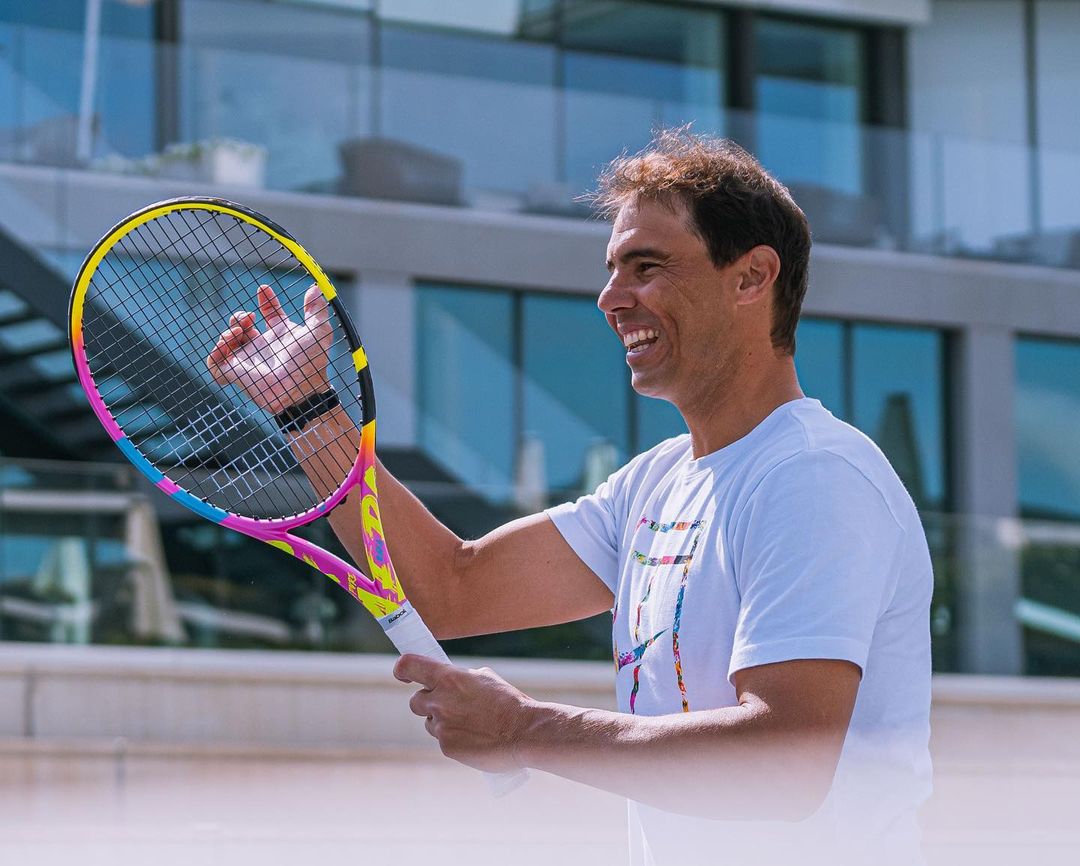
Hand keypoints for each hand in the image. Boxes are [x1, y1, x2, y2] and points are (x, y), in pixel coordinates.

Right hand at [206, 283, 331, 413]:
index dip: (267, 300)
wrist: (301, 388)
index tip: (264, 289)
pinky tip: (226, 343)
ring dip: (228, 331)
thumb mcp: (318, 332)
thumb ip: (316, 310)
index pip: (270, 313)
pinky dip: (215, 352)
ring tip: (239, 330)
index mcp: (280, 335)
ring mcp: (248, 359)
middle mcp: (263, 346)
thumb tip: (316, 289)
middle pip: (243, 325)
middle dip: (240, 316)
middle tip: (249, 317)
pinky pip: (215, 364)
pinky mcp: (236, 373)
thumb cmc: (311, 363)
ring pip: (227, 341)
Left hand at [395, 654, 533, 772]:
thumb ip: (462, 679)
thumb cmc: (509, 703)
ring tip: (470, 725)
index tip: (403, 674)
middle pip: (415, 701)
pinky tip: (474, 739)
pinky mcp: (446, 747)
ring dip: (443, 723)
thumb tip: (453, 683)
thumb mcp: (486, 679)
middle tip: (449, 707)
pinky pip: (443, 741)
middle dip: (428, 703)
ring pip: (430, 723)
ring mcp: (441, 725)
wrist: (523, 732)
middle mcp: (439, 700)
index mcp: (449, 678)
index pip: (409, 666)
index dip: (402, 669)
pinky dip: (455, 740)